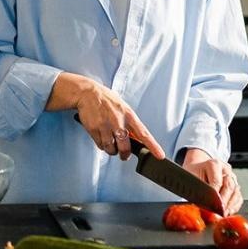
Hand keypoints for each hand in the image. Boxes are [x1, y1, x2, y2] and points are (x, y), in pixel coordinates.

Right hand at [50, 72, 164, 160]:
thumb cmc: (107, 100)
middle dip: (124, 154)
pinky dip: (101, 144)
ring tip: (109, 142)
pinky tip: (101, 136)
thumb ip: (130, 123)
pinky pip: (100, 145)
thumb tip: (136, 139)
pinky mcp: (94, 129)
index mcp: (129, 115)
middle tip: (123, 155)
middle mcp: (118, 121)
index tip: (160, 155)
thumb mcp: (123, 108)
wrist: (87, 93)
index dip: (153, 146)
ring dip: (111, 149)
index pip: (144, 134)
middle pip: (125, 147)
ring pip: (111, 148)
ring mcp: (105, 125)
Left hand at [181, 148, 243, 214]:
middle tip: (219, 212)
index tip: (212, 204)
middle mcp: (226, 170)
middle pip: (229, 186)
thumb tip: (204, 203)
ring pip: (236, 192)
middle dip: (224, 201)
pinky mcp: (235, 186)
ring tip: (224, 214)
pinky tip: (229, 212)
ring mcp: (232, 178)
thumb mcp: (191, 178)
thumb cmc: (194, 173)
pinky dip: (234, 206)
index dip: (215, 195)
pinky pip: (238, 197)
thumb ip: (198, 189)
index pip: (217, 181)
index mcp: (214, 164)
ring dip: (230, 205)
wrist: (198, 168)